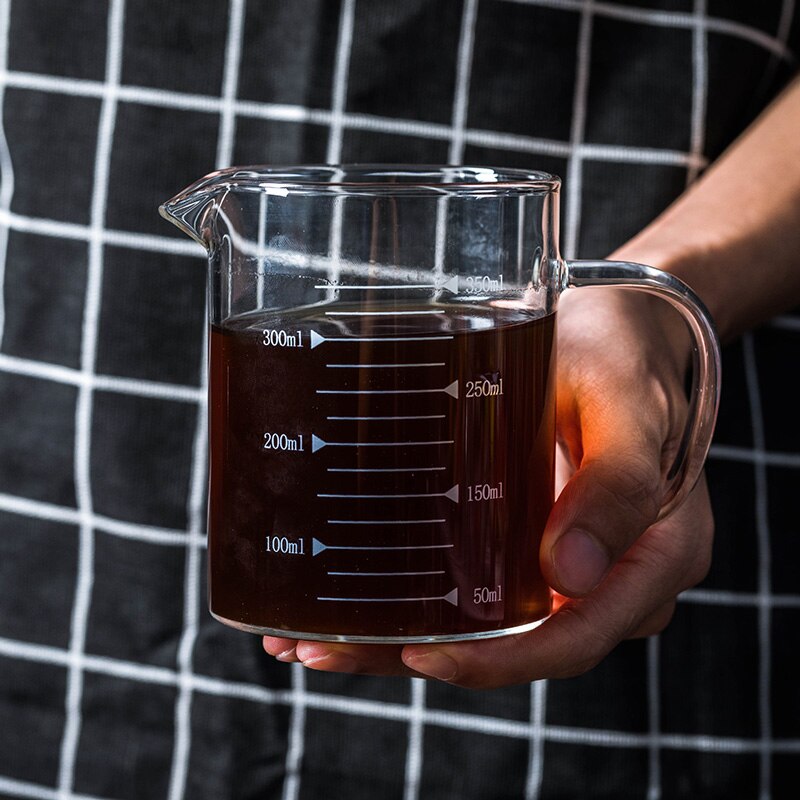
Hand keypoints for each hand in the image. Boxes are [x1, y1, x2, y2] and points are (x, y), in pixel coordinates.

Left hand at [263, 286, 713, 687]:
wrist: (616, 330)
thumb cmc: (624, 356)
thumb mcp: (627, 406)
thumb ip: (617, 484)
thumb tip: (570, 572)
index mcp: (652, 557)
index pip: (576, 637)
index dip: (500, 662)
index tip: (424, 657)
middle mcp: (610, 574)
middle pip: (520, 643)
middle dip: (426, 654)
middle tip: (330, 647)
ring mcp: (567, 559)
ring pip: (491, 623)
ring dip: (406, 634)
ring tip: (317, 635)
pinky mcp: (531, 538)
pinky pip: (483, 582)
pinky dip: (422, 596)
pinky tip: (355, 597)